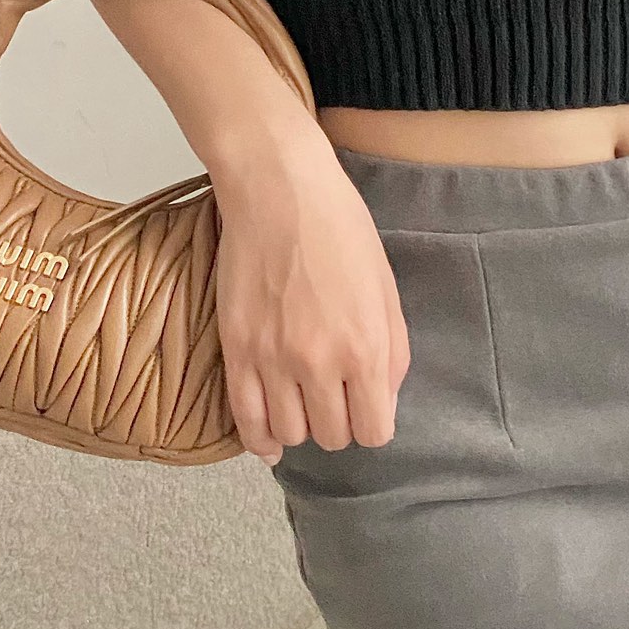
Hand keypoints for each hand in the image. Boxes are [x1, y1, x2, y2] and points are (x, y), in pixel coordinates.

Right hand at [209, 129, 410, 465]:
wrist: (279, 190)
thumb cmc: (340, 229)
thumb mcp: (386, 288)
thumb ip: (392, 351)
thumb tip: (383, 398)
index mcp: (366, 347)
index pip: (374, 431)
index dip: (373, 424)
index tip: (366, 408)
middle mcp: (320, 363)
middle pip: (332, 437)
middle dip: (339, 424)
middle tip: (335, 399)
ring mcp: (273, 359)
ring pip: (290, 434)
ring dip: (300, 426)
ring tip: (303, 404)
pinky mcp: (236, 349)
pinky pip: (245, 419)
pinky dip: (260, 438)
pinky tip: (269, 438)